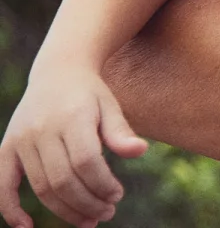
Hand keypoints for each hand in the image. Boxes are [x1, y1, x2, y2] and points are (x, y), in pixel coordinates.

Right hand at [0, 68, 148, 227]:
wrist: (58, 72)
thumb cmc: (90, 94)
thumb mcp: (110, 105)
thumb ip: (120, 131)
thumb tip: (140, 151)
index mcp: (71, 117)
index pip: (87, 162)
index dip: (102, 184)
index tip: (117, 195)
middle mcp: (42, 129)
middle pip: (64, 179)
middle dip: (87, 203)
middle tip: (106, 213)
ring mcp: (21, 140)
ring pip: (41, 187)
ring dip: (65, 210)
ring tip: (88, 220)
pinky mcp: (7, 148)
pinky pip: (4, 184)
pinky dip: (11, 209)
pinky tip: (27, 227)